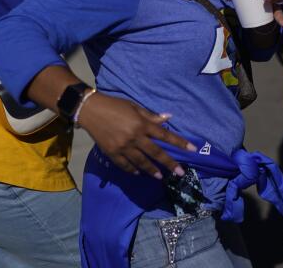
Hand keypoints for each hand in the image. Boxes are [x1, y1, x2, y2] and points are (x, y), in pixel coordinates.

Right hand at [76, 93, 196, 179]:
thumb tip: (168, 118)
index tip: (192, 149)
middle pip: (156, 153)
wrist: (90, 110)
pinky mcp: (112, 153)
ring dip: (152, 170)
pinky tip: (139, 173)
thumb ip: (151, 116)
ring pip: (141, 162)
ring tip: (159, 177)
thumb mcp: (134, 107)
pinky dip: (133, 170)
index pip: (165, 135)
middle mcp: (135, 137)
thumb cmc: (114, 105)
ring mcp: (123, 147)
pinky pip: (125, 165)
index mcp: (142, 124)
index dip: (179, 142)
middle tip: (180, 173)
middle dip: (169, 164)